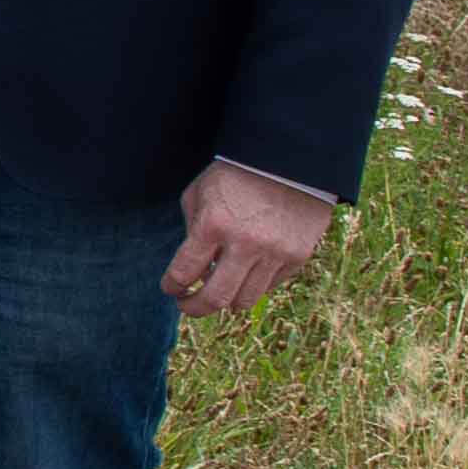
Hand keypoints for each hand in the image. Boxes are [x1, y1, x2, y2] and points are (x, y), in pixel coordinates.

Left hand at [167, 158, 331, 317]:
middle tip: (186, 304)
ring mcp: (275, 253)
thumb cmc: (235, 176)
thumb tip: (190, 269)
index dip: (171, 286)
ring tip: (215, 292)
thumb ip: (191, 231)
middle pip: (215, 298)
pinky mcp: (297, 257)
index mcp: (213, 224)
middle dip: (194, 307)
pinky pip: (268, 287)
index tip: (170, 288)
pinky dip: (251, 286)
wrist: (288, 161)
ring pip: (244, 300)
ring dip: (225, 301)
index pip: (183, 272)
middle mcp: (245, 244)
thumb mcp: (200, 194)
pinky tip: (242, 275)